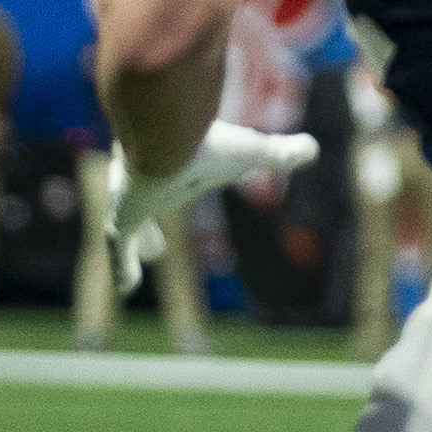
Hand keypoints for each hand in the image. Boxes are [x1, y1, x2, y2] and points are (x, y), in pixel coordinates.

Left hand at [108, 122, 318, 294]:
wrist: (165, 142)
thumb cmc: (208, 146)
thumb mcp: (253, 153)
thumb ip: (280, 153)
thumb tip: (312, 147)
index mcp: (179, 167)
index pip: (179, 179)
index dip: (181, 186)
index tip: (182, 187)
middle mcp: (151, 184)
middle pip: (150, 205)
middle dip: (150, 223)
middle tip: (155, 244)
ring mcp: (130, 203)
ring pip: (131, 230)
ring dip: (134, 247)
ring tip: (139, 266)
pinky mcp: (120, 220)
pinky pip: (119, 250)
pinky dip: (121, 270)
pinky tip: (124, 289)